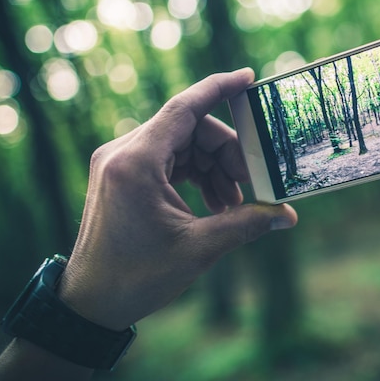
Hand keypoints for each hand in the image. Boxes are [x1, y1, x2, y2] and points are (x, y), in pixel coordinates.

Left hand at [57, 68, 297, 330]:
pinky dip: (195, 175)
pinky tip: (216, 202)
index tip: (247, 78)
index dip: (218, 89)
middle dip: (226, 152)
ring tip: (234, 203)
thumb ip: (246, 225)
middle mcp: (123, 153)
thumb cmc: (137, 277)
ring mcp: (119, 163)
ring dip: (213, 167)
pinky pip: (168, 160)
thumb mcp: (198, 249)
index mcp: (136, 163)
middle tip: (252, 182)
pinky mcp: (122, 175)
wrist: (91, 303)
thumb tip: (288, 216)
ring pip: (181, 144)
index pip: (184, 108)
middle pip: (189, 129)